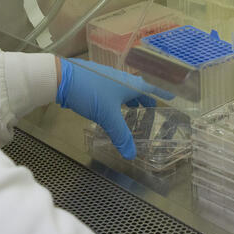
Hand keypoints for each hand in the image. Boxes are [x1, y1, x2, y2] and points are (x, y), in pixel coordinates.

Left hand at [56, 58, 173, 158]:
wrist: (62, 78)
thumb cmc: (91, 93)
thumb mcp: (108, 117)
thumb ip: (121, 136)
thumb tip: (132, 155)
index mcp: (130, 84)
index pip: (151, 88)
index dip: (161, 94)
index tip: (172, 97)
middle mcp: (121, 79)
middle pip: (137, 90)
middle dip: (144, 100)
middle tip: (150, 110)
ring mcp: (106, 79)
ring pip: (122, 91)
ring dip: (128, 101)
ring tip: (132, 111)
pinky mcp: (94, 82)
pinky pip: (111, 92)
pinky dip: (115, 101)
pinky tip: (110, 109)